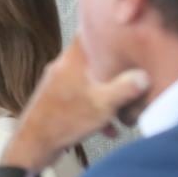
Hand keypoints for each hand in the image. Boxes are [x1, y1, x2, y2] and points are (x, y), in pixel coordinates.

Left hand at [2, 37, 149, 172]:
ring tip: (123, 110)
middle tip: (132, 74)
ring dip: (106, 95)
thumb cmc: (65, 121)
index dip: (106, 30)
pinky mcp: (55, 102)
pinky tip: (109, 129)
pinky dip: (94, 111)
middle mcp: (61, 68)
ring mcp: (56, 85)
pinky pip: (80, 100)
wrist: (33, 146)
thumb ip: (126, 88)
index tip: (124, 33)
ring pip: (88, 83)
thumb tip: (144, 76)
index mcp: (71, 60)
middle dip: (113, 68)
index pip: (87, 33)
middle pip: (92, 60)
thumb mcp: (103, 104)